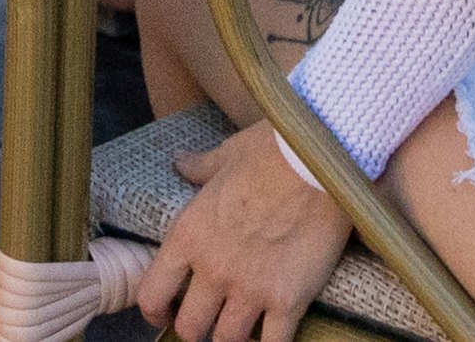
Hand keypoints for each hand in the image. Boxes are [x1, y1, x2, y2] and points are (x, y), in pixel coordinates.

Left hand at [143, 126, 361, 341]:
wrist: (323, 160)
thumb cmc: (273, 151)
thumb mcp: (228, 155)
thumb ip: (200, 167)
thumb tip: (180, 162)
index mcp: (190, 235)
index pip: (152, 293)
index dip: (155, 311)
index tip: (165, 312)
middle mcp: (214, 268)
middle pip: (191, 328)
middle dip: (197, 329)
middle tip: (209, 321)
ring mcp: (251, 289)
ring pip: (228, 341)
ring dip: (232, 337)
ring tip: (241, 328)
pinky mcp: (289, 300)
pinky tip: (272, 334)